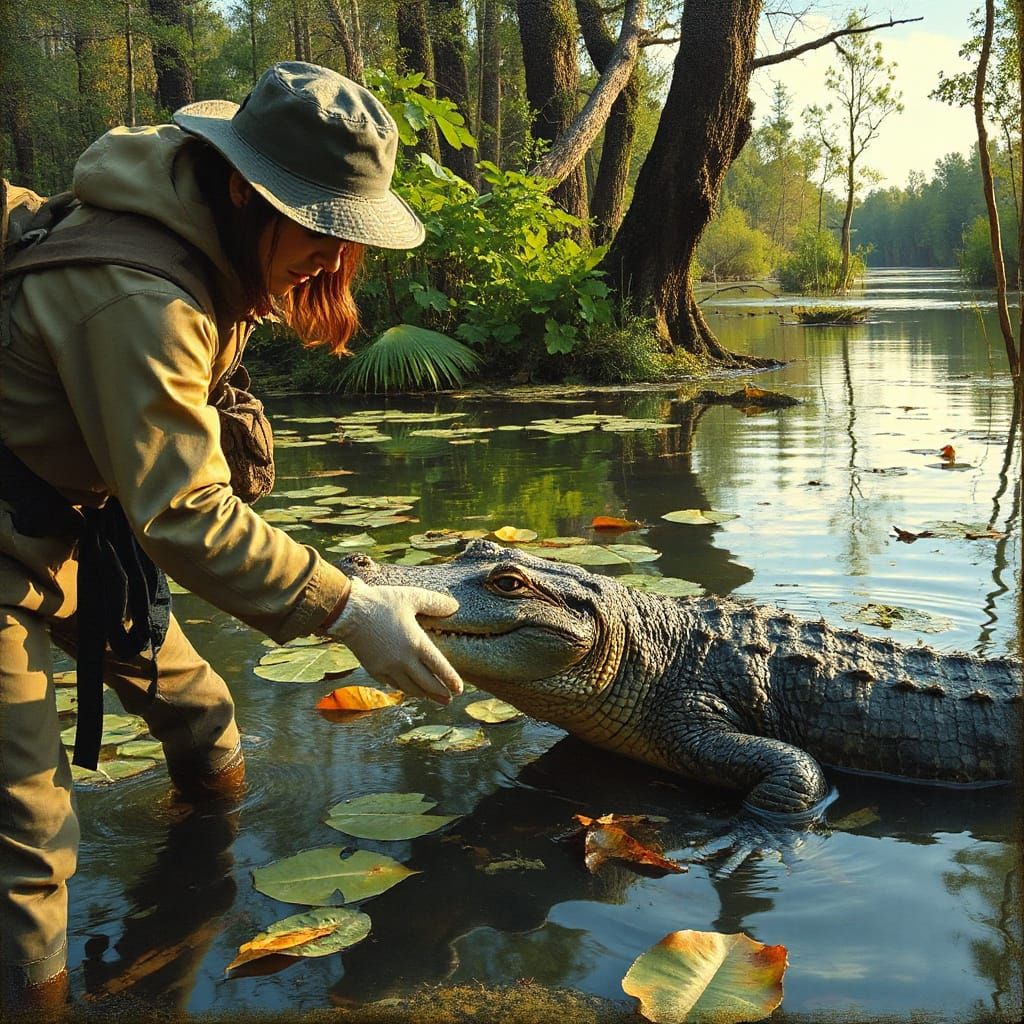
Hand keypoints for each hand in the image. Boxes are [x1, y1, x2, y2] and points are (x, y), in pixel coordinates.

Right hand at [325, 577, 462, 703]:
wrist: (347, 612)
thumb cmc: (381, 602)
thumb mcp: (411, 597)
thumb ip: (434, 602)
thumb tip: (454, 606)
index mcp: (416, 643)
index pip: (439, 667)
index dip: (451, 680)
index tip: (459, 688)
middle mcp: (403, 660)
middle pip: (426, 683)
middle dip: (440, 693)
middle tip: (449, 699)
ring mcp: (387, 667)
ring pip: (409, 688)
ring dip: (422, 694)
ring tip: (431, 697)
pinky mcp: (373, 669)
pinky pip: (392, 684)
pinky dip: (403, 688)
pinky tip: (407, 688)